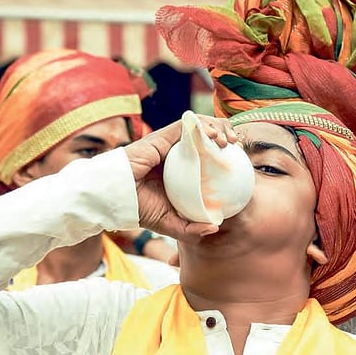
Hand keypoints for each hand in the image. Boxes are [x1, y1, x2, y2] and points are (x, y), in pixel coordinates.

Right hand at [123, 114, 236, 241]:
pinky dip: (204, 126)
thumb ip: (191, 228)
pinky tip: (215, 136)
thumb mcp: (170, 223)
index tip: (240, 161)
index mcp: (183, 169)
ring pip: (200, 125)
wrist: (116, 198)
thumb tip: (215, 227)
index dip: (226, 152)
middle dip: (227, 132)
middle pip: (207, 134)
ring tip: (229, 140)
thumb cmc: (140, 209)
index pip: (208, 154)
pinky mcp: (163, 136)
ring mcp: (170, 144)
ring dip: (218, 126)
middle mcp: (178, 154)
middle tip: (238, 147)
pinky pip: (187, 125)